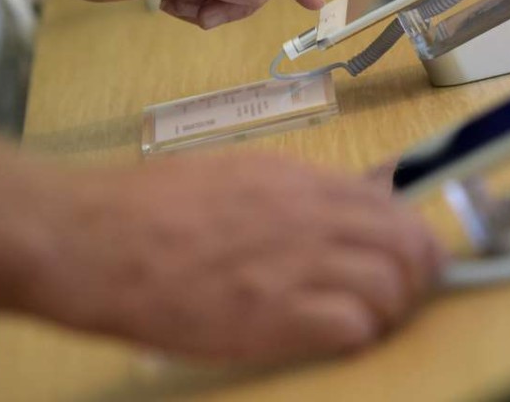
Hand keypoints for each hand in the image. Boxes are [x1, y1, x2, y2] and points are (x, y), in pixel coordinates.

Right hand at [30, 153, 444, 362]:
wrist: (91, 240)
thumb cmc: (151, 207)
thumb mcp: (235, 175)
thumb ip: (297, 190)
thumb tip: (351, 198)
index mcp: (296, 181)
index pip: (389, 204)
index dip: (413, 234)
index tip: (414, 253)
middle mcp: (305, 216)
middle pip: (405, 244)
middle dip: (419, 271)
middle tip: (407, 291)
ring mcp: (290, 266)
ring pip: (389, 285)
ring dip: (392, 307)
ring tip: (374, 318)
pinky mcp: (269, 317)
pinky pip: (352, 326)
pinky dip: (359, 333)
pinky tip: (340, 335)